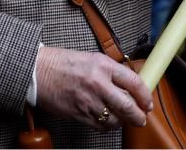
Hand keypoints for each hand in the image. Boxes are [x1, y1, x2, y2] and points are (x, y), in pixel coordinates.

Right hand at [36, 45, 150, 129]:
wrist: (37, 71)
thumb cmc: (62, 63)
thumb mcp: (90, 58)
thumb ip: (110, 71)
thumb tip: (129, 86)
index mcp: (102, 65)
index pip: (133, 82)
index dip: (145, 96)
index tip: (147, 102)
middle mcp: (98, 83)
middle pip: (128, 106)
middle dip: (139, 116)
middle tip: (141, 118)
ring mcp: (88, 100)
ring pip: (115, 120)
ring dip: (121, 122)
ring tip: (121, 119)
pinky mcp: (79, 114)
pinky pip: (100, 126)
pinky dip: (106, 126)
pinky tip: (106, 121)